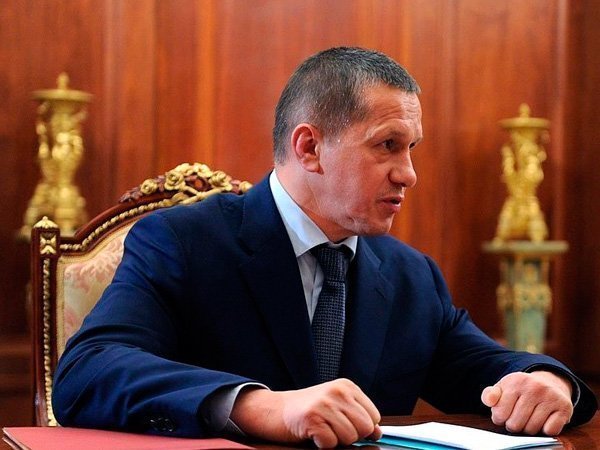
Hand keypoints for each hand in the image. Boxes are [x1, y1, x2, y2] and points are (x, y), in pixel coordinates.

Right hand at [230, 378, 381, 447]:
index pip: (374, 416)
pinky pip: (331, 443)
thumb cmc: (308, 411)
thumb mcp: (336, 407)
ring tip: (322, 430)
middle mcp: (337, 391)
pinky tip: (313, 434)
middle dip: (352, 436)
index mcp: (347, 387)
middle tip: (332, 429)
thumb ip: (358, 417)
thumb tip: (377, 433)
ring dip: (336, 441)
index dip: (363, 428)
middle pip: (364, 428)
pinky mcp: (312, 418)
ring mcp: (324, 403)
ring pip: (350, 438)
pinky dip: (322, 444)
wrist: (276, 410)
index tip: (347, 426)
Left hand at [481, 371, 573, 434]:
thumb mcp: (503, 388)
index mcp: (515, 381)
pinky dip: (545, 430)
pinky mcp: (564, 407)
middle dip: (514, 425)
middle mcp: (534, 387)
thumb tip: (488, 400)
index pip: (500, 414)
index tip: (504, 414)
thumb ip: (490, 395)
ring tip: (529, 418)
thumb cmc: (521, 390)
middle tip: (517, 418)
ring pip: (532, 429)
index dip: (499, 418)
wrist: (549, 383)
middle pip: (515, 424)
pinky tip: (544, 420)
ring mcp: (551, 396)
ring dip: (529, 429)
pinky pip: (550, 431)